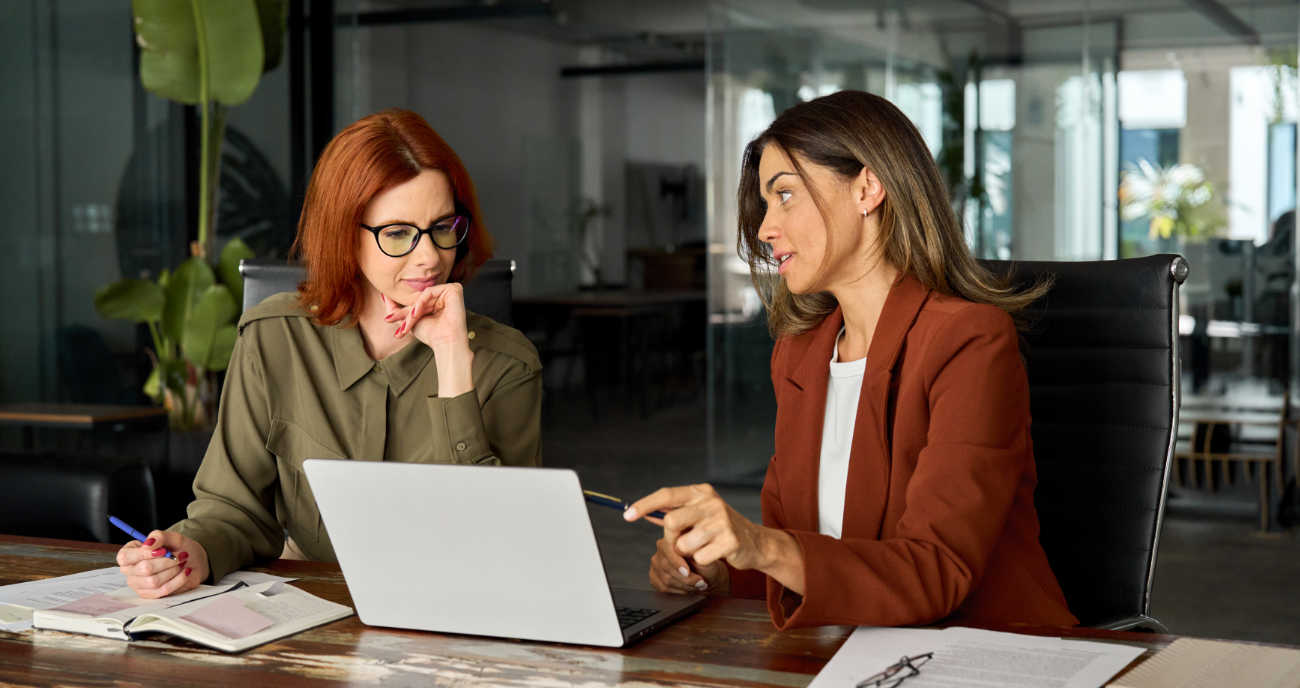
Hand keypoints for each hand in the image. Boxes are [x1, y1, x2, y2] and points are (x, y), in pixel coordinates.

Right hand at [116, 530, 208, 598]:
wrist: (193, 560)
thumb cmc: (178, 547)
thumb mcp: (171, 537)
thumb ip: (159, 536)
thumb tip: (148, 544)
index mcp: (128, 553)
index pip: (125, 557)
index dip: (144, 554)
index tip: (163, 550)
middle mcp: (129, 570)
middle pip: (144, 569)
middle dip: (166, 562)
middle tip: (180, 555)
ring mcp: (138, 584)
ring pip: (153, 581)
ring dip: (173, 570)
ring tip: (181, 563)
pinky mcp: (150, 594)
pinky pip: (163, 590)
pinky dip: (178, 580)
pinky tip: (185, 572)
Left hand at [383, 283, 468, 349]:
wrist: (446, 343)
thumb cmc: (431, 335)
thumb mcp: (409, 320)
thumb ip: (397, 309)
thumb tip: (383, 295)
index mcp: (438, 300)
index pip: (416, 301)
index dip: (403, 312)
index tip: (387, 319)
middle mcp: (445, 294)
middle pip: (418, 298)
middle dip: (405, 312)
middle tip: (390, 320)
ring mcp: (450, 291)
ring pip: (422, 295)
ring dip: (412, 310)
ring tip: (407, 323)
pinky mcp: (454, 289)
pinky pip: (429, 291)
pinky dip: (420, 303)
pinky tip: (416, 314)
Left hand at [627, 484, 769, 572]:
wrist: (756, 543)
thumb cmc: (721, 528)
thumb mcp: (700, 514)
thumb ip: (674, 512)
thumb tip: (642, 512)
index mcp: (701, 492)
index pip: (666, 494)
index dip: (645, 504)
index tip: (627, 515)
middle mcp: (711, 502)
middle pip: (671, 522)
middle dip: (670, 539)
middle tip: (680, 545)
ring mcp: (721, 521)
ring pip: (684, 544)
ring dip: (688, 553)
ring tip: (702, 548)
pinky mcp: (730, 541)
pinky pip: (699, 558)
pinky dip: (701, 562)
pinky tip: (714, 555)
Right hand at [649, 536, 728, 594]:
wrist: (709, 574)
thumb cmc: (709, 564)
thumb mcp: (709, 557)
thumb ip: (698, 554)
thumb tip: (690, 554)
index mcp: (674, 535)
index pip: (667, 548)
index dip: (676, 562)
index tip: (687, 572)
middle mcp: (662, 547)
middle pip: (665, 565)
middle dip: (685, 578)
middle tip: (701, 582)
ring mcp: (656, 562)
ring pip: (665, 578)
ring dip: (684, 585)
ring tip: (698, 585)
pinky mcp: (654, 576)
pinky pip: (662, 587)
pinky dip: (678, 590)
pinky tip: (689, 588)